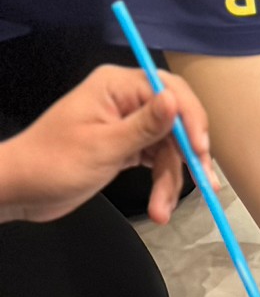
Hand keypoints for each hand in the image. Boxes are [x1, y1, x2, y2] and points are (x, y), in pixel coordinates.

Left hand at [0, 66, 215, 224]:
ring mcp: (126, 122)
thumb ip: (143, 126)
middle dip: (186, 154)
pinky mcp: (125, 145)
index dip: (189, 119)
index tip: (200, 150)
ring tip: (163, 211)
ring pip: (168, 145)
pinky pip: (156, 158)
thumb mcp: (101, 147)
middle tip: (204, 182)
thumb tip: (174, 100)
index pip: (169, 91)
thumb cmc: (51, 165)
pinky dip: (161, 181)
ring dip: (171, 177)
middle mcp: (126, 99)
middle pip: (174, 119)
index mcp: (118, 86)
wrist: (18, 192)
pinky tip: (161, 205)